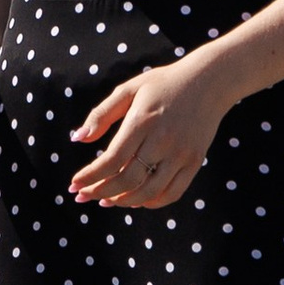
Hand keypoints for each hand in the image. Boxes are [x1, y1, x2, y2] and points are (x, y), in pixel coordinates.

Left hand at [69, 55, 228, 206]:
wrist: (209, 81)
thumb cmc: (163, 84)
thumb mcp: (129, 90)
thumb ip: (101, 114)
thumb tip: (77, 139)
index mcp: (142, 120)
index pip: (111, 159)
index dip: (90, 177)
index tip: (74, 185)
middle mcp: (163, 140)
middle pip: (127, 179)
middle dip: (100, 192)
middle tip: (84, 196)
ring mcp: (181, 153)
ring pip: (148, 191)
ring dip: (123, 201)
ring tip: (106, 200)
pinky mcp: (195, 162)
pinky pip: (172, 193)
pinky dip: (151, 203)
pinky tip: (135, 200)